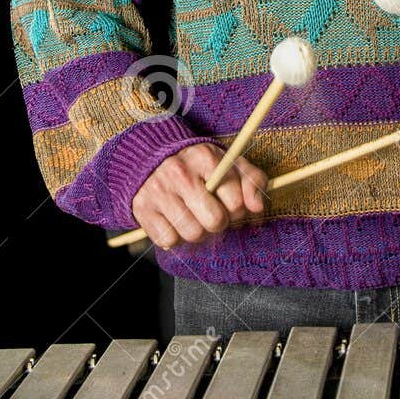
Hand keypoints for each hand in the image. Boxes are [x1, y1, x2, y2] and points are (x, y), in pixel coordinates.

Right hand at [130, 143, 268, 250]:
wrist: (153, 159)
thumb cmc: (200, 167)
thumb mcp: (230, 165)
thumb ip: (253, 182)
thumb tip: (257, 209)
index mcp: (205, 157)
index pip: (236, 202)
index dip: (238, 210)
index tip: (229, 204)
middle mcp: (179, 172)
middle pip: (215, 221)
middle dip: (219, 223)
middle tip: (212, 213)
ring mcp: (158, 191)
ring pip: (193, 234)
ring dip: (198, 232)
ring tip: (194, 217)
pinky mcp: (142, 209)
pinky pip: (168, 241)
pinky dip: (175, 237)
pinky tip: (175, 221)